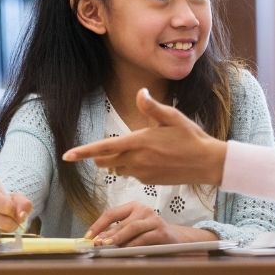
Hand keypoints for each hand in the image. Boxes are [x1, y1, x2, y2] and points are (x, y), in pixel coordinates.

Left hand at [63, 88, 227, 185]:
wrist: (207, 163)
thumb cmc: (191, 138)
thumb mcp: (173, 117)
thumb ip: (152, 107)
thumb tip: (140, 92)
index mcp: (139, 142)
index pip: (104, 148)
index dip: (84, 152)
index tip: (67, 156)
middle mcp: (137, 160)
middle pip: (106, 161)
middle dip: (100, 156)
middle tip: (102, 150)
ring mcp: (143, 173)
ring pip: (119, 169)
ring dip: (118, 161)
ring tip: (132, 151)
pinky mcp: (149, 182)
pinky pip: (133, 175)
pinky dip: (133, 168)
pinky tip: (149, 160)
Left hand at [83, 201, 215, 246]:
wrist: (176, 239)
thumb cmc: (149, 235)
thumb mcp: (132, 230)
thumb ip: (117, 233)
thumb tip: (97, 240)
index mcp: (134, 207)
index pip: (111, 213)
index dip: (98, 225)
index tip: (88, 237)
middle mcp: (144, 210)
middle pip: (121, 222)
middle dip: (107, 235)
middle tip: (97, 244)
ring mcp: (154, 220)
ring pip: (132, 228)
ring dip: (118, 238)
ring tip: (108, 247)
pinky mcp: (162, 231)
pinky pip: (144, 238)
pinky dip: (133, 245)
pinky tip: (125, 252)